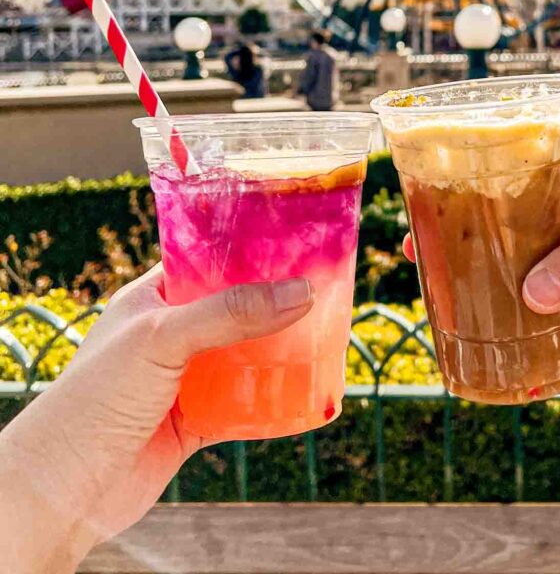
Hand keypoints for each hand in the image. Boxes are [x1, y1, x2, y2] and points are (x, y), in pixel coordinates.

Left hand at [0, 266, 312, 572]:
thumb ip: (230, 313)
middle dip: (273, 301)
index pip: (206, 259)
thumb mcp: (163, 337)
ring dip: (277, 350)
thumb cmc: (98, 396)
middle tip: (322, 286)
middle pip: (233, 307)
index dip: (246, 249)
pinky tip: (302, 389)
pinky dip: (269, 399)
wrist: (67, 487)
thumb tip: (300, 291)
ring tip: (324, 332)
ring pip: (243, 355)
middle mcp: (170, 333)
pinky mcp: (194, 420)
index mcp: (152, 297)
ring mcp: (183, 377)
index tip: (294, 240)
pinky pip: (243, 404)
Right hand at [403, 167, 559, 367]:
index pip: (513, 174)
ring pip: (512, 270)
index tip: (430, 190)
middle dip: (461, 234)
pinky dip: (509, 324)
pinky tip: (479, 329)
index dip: (471, 180)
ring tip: (438, 288)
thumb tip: (531, 295)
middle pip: (502, 225)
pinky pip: (534, 317)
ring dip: (479, 280)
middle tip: (420, 247)